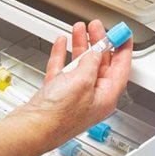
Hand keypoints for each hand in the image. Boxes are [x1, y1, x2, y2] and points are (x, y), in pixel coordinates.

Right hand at [10, 20, 132, 148]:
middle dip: (99, 43)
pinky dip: (62, 55)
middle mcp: (91, 97)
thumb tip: (96, 53)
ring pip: (80, 64)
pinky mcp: (56, 94)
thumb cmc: (57, 116)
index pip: (121, 69)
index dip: (123, 49)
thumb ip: (91, 63)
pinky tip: (62, 44)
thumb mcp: (82, 81)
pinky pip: (63, 70)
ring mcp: (73, 96)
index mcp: (105, 97)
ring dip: (81, 45)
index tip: (124, 34)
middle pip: (100, 64)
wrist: (30, 128)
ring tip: (79, 29)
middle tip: (97, 27)